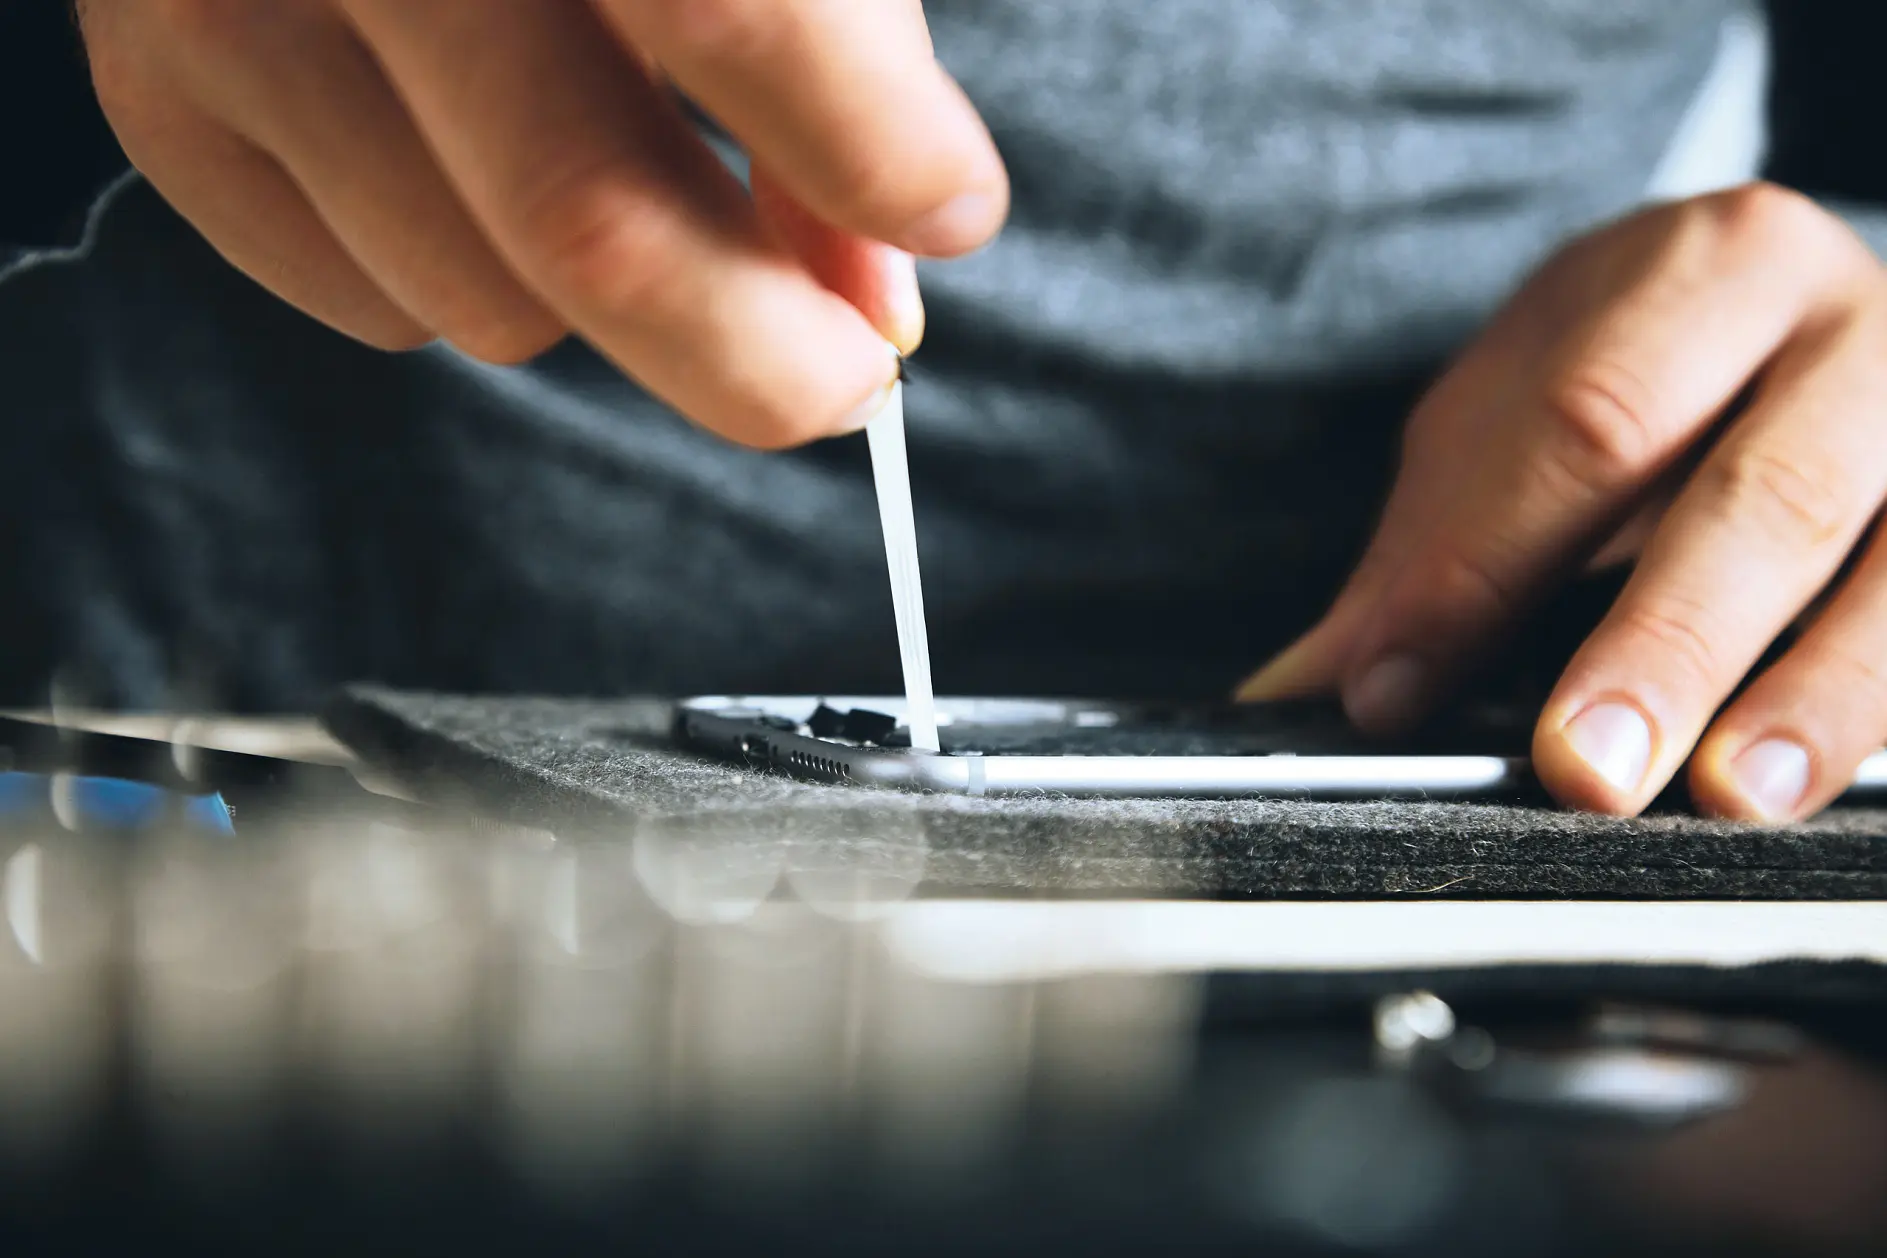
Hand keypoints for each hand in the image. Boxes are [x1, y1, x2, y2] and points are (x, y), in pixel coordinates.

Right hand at [77, 0, 1006, 446]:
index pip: (737, 7)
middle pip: (590, 225)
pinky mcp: (156, 93)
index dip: (871, 151)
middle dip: (762, 356)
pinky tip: (477, 168)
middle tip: (843, 376)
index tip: (945, 214)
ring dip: (608, 306)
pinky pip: (376, 303)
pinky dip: (473, 282)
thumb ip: (834, 63)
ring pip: (483, 300)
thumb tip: (877, 292)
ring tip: (626, 187)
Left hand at [1239, 183, 1886, 820]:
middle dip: (1669, 641)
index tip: (1396, 685)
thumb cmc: (1650, 363)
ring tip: (1732, 796)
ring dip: (1822, 694)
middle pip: (1769, 494)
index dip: (1489, 567)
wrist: (1807, 305)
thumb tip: (1322, 686)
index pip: (1596, 424)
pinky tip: (1825, 783)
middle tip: (1586, 768)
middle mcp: (1861, 330)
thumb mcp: (1515, 411)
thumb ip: (1431, 545)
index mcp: (1719, 266)